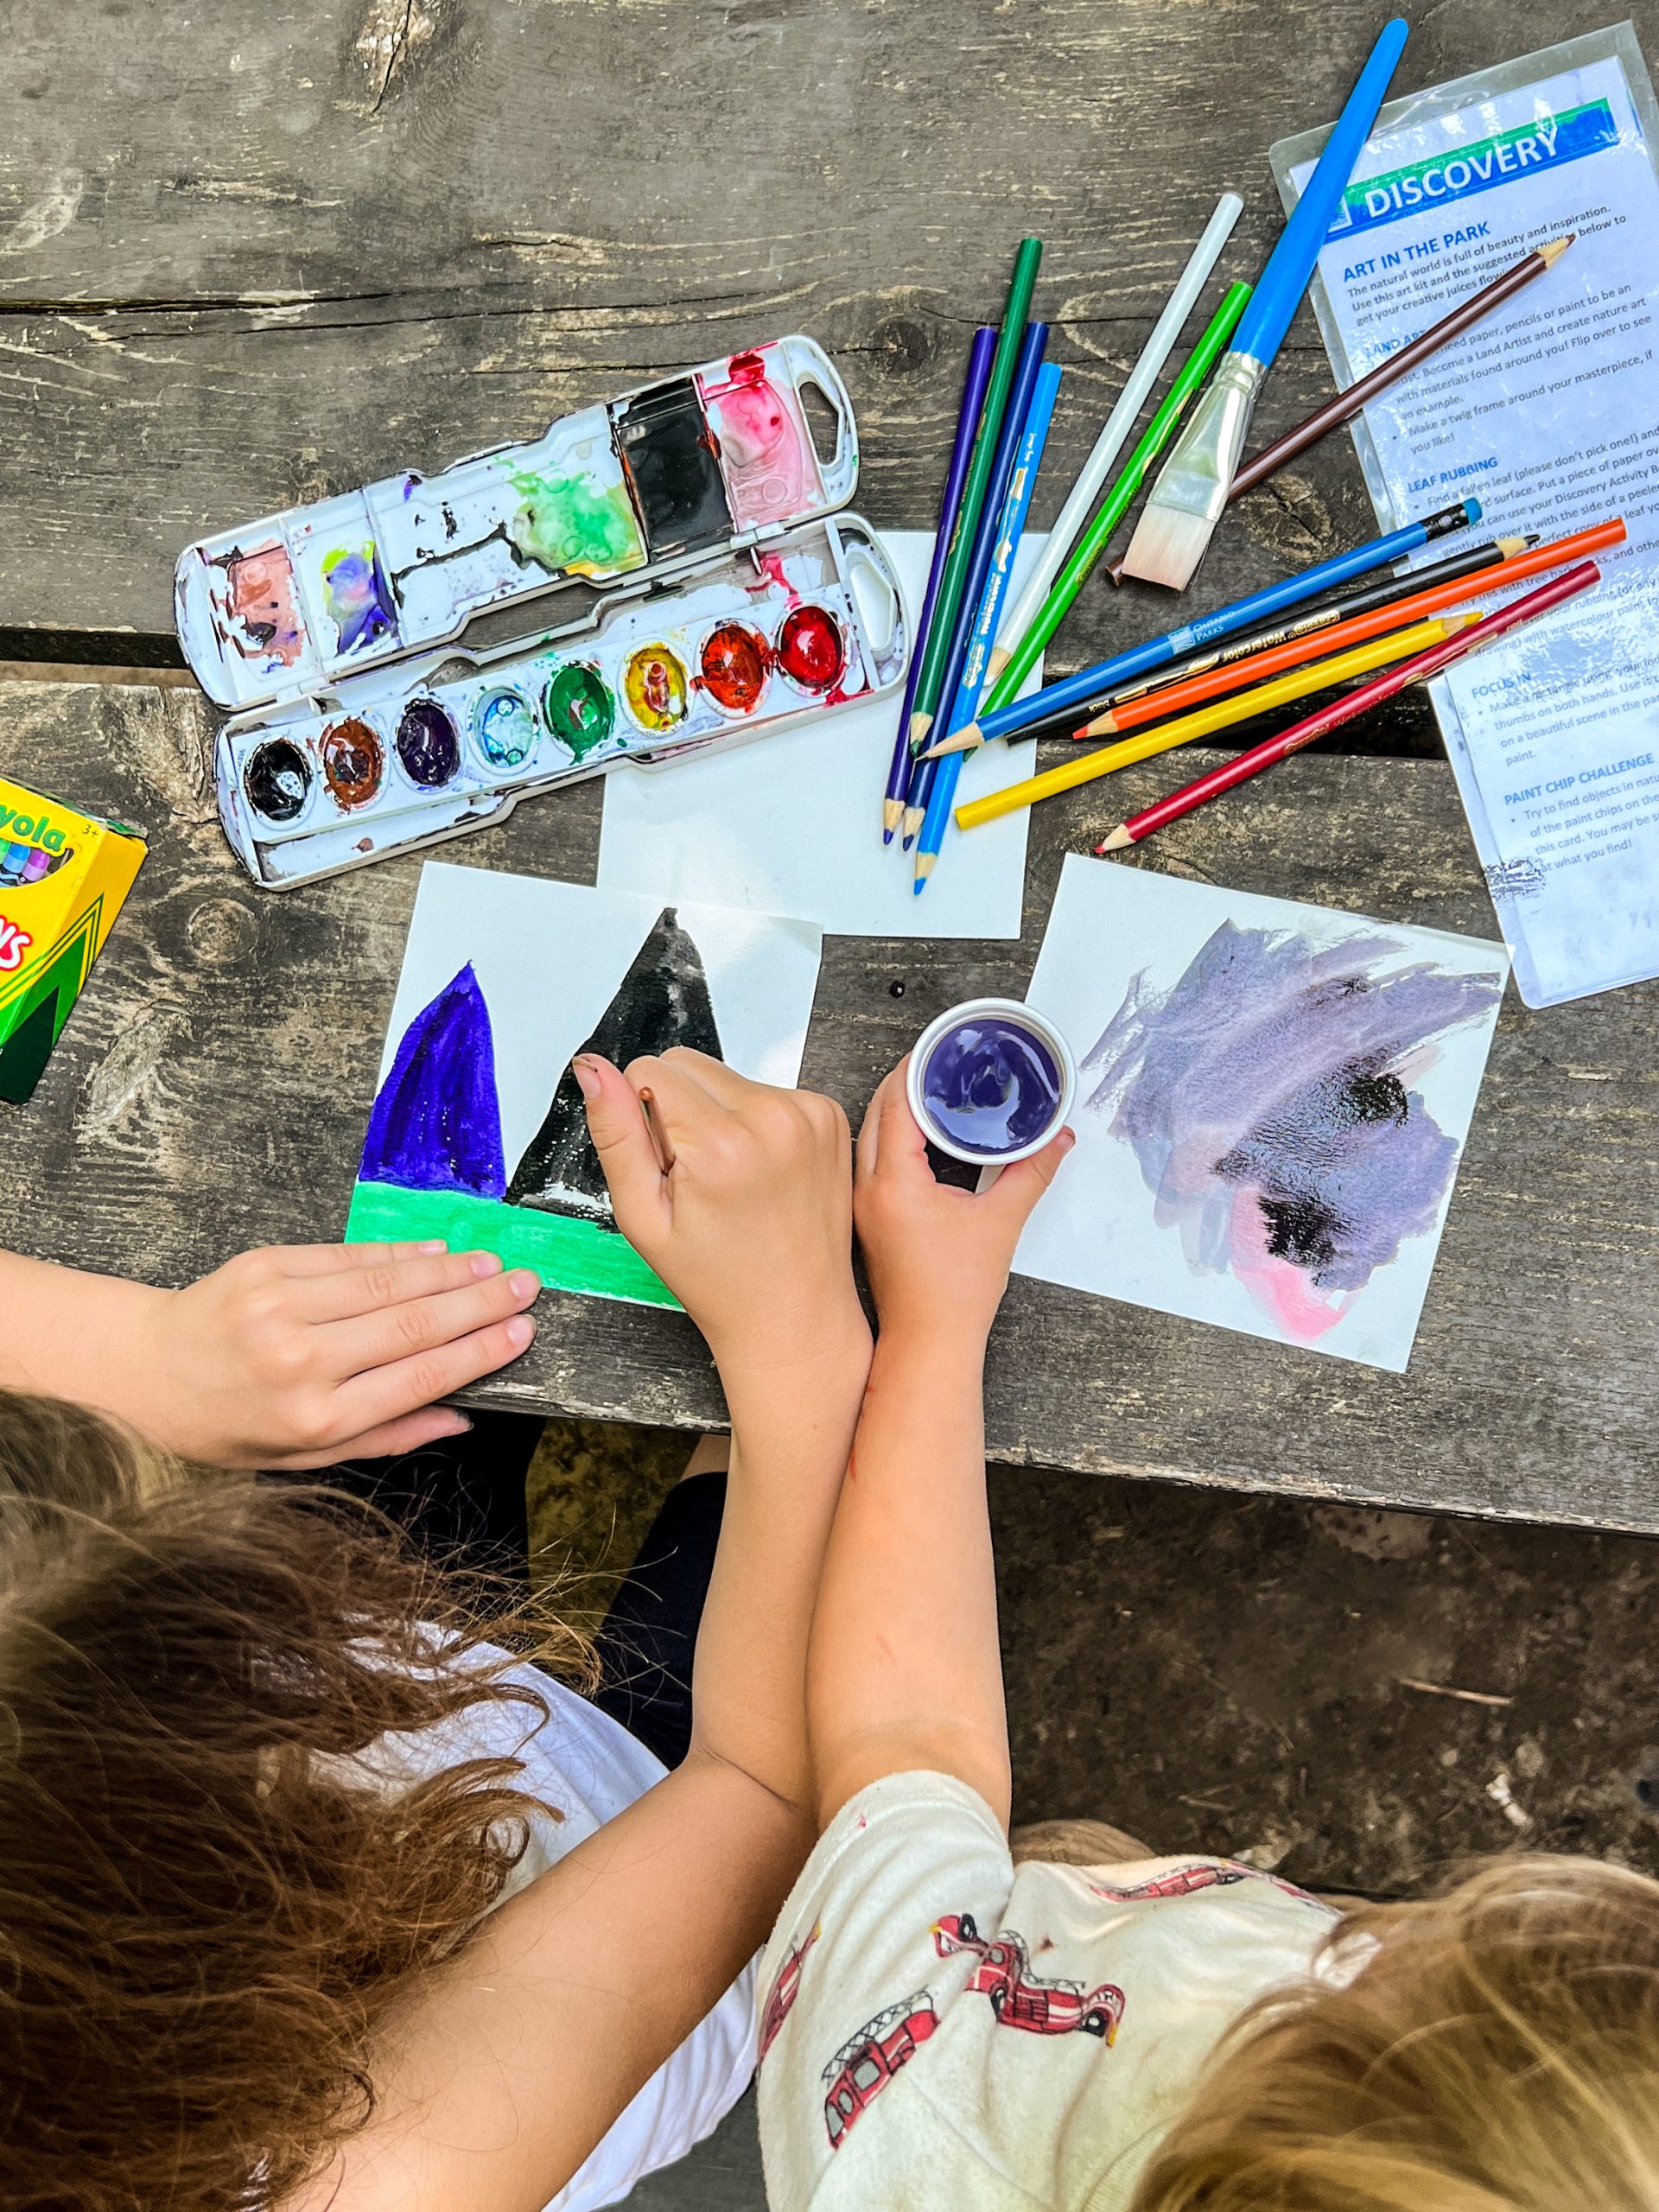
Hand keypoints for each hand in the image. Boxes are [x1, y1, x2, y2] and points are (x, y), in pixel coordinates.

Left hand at [118, 1241, 540, 1468]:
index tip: (520, 1333)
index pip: (417, 1377)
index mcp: (314, 1419)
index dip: (477, 1352)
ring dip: (448, 1271)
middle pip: (412, 1325)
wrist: (144, 1374)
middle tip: (525, 1286)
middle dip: (478, 1303)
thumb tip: (460, 1418)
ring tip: (491, 1264)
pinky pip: (347, 1256)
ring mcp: (280, 1309)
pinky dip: (397, 1253)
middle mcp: (300, 1362)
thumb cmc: (226, 1426)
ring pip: (386, 1283)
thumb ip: (384, 1437)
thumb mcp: (303, 1458)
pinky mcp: (264, 1267)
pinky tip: (435, 1251)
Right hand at [575, 1048, 867, 1378]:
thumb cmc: (719, 1280)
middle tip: (696, 1177)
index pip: (649, 1069)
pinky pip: (766, 1090)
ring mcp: (809, 1113)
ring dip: (717, 1115)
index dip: (642, 1118)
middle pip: (688, 1064)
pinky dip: (753, 1122)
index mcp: (721, 1143)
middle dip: (677, 1111)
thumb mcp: (643, 1216)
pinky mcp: (829, 1115)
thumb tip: (592, 1069)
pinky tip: (759, 1172)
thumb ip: (615, 1134)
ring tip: (730, 1179)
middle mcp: (773, 1117)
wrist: (794, 1314)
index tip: (668, 1168)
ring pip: (726, 1076)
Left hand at [854, 1058, 1072, 1343]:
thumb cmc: (955, 1294)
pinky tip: (918, 1138)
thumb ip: (1032, 1173)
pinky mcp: (867, 1219)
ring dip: (894, 1111)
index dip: (914, 1070)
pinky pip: (870, 1162)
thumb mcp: (1002, 1223)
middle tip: (935, 1064)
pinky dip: (890, 1140)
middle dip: (903, 1083)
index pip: (896, 1105)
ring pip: (868, 1139)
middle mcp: (868, 1190)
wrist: (929, 1342)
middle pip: (876, 1114)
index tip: (935, 1049)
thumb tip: (1058, 1140)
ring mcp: (862, 1206)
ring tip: (929, 1093)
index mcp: (895, 1184)